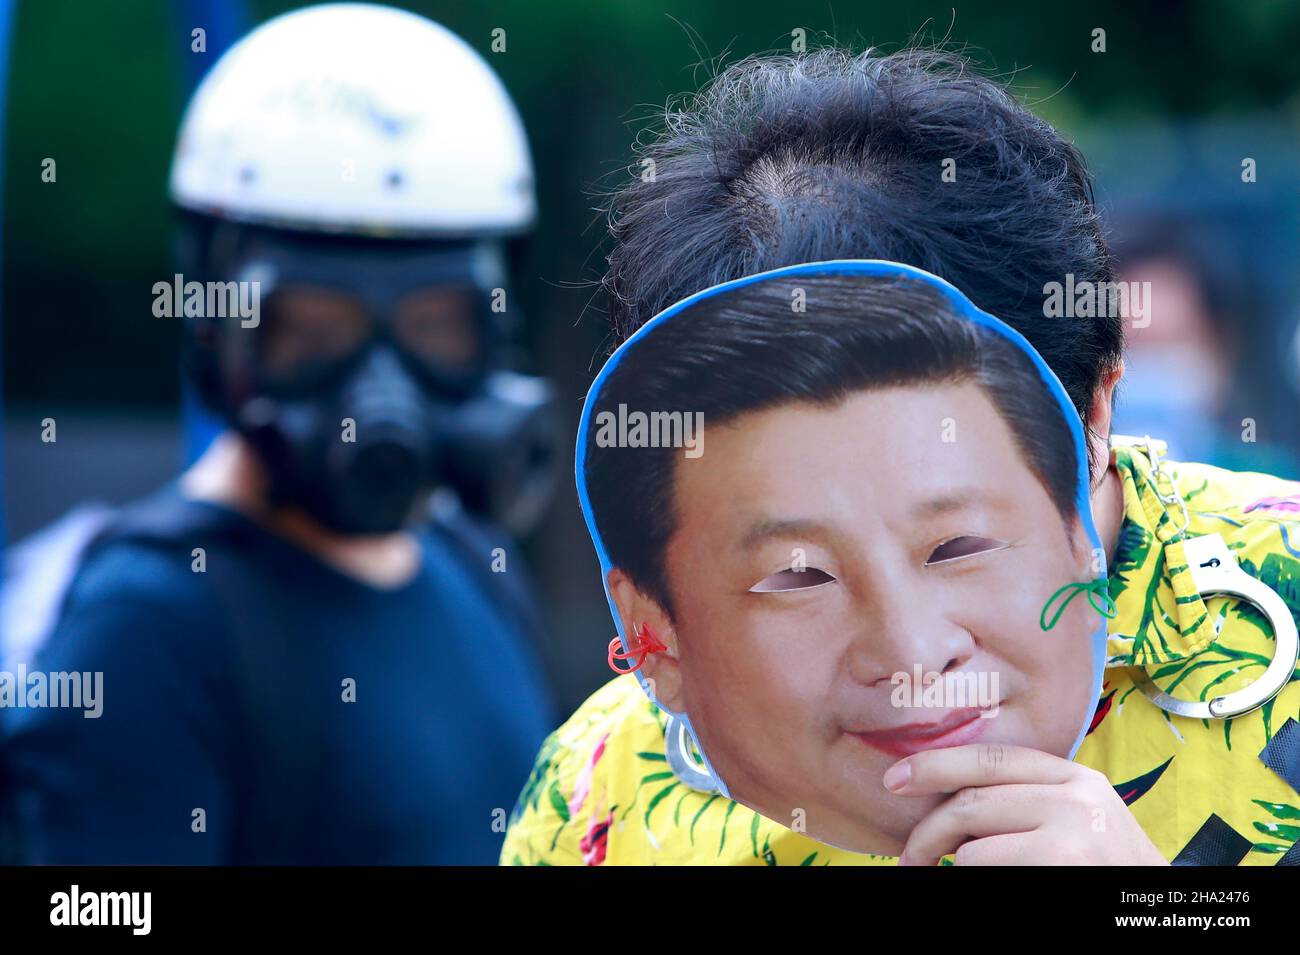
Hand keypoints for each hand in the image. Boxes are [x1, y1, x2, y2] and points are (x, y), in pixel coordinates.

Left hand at [884, 742, 1168, 865]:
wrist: (1160, 917)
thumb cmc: (1108, 871)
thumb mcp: (1080, 819)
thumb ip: (1028, 799)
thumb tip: (948, 796)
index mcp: (1075, 778)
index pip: (990, 758)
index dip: (936, 765)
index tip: (894, 779)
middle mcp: (1074, 798)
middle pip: (971, 801)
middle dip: (926, 829)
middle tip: (907, 856)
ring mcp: (1072, 835)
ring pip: (972, 846)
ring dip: (950, 865)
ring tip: (947, 875)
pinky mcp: (1064, 865)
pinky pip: (984, 870)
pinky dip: (970, 880)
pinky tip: (981, 884)